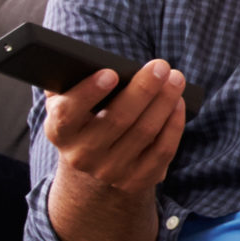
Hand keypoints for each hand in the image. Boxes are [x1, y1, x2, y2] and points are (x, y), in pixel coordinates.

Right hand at [43, 60, 185, 201]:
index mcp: (60, 132)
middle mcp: (82, 155)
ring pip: (144, 132)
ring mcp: (111, 171)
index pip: (69, 113)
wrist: (94, 166)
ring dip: (164, 102)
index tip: (111, 72)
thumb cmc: (86, 121)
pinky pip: (162, 150)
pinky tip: (179, 103)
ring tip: (175, 79)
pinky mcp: (137, 180)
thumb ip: (70, 84)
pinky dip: (174, 124)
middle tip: (161, 66)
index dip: (89, 92)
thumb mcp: (69, 104)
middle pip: (118, 119)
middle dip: (144, 89)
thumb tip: (85, 61)